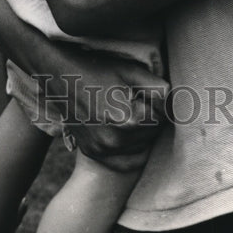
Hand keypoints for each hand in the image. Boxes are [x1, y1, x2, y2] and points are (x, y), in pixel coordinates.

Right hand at [40, 45, 168, 172]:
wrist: (60, 77)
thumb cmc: (96, 70)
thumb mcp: (130, 71)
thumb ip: (157, 87)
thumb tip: (172, 100)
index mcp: (127, 120)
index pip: (160, 117)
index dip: (157, 102)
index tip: (146, 92)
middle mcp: (115, 141)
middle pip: (151, 134)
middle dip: (150, 117)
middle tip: (137, 99)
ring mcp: (102, 149)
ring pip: (140, 147)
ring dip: (141, 132)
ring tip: (129, 111)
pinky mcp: (93, 152)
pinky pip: (124, 162)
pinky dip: (132, 151)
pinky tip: (129, 135)